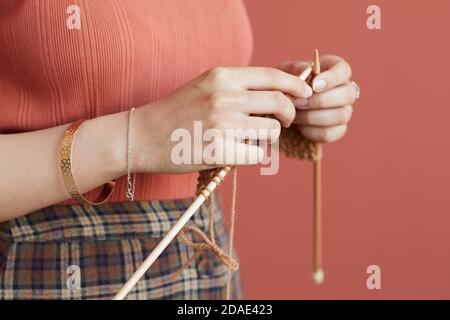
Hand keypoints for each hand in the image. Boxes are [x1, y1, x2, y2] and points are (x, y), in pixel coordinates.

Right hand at [133, 67, 312, 172]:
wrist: (143, 136)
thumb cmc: (177, 111)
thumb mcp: (205, 85)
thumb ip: (238, 86)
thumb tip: (277, 92)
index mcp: (222, 76)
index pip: (274, 76)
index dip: (296, 85)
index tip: (305, 94)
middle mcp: (224, 97)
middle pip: (280, 103)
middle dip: (289, 114)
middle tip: (283, 121)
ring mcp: (222, 125)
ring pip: (272, 131)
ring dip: (268, 137)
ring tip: (249, 139)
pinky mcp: (219, 152)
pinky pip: (257, 154)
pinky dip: (253, 155)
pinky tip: (236, 153)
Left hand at [279, 55, 358, 142]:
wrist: (284, 107)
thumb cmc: (288, 85)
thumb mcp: (287, 73)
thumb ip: (296, 69)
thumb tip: (306, 70)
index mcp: (335, 70)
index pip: (344, 70)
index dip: (332, 78)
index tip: (314, 85)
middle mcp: (345, 90)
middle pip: (348, 94)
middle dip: (321, 100)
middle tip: (298, 103)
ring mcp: (344, 111)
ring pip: (341, 115)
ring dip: (314, 116)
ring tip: (295, 115)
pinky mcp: (337, 130)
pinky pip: (330, 133)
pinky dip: (312, 131)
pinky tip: (299, 126)